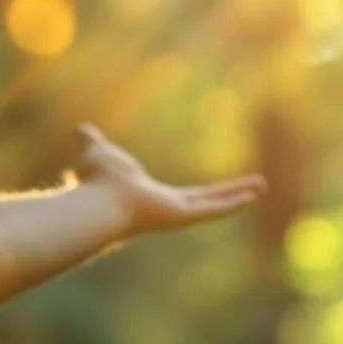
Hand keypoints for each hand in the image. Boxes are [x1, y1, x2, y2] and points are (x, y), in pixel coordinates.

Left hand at [71, 123, 263, 235]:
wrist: (96, 201)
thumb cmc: (96, 182)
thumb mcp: (98, 152)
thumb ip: (92, 141)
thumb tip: (80, 128)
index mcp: (155, 197)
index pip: (187, 195)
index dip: (203, 192)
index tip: (218, 190)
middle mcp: (170, 207)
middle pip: (209, 199)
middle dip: (232, 192)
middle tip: (255, 186)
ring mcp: (178, 212)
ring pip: (216, 203)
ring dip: (239, 194)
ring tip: (262, 186)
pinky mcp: (183, 215)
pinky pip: (214, 209)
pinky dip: (233, 202)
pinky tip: (254, 195)